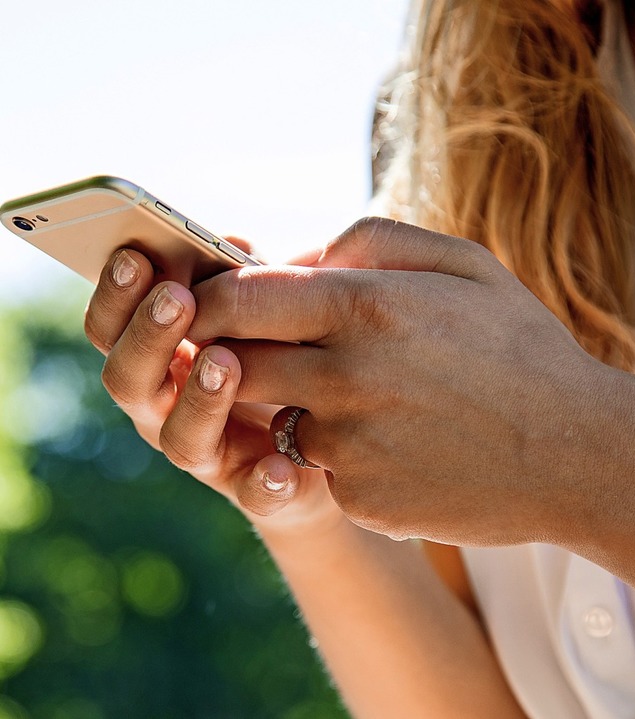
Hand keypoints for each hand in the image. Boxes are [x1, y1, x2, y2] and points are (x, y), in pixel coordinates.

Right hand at [84, 249, 341, 536]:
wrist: (319, 440)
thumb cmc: (275, 359)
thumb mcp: (256, 313)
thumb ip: (241, 280)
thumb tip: (231, 240)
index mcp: (157, 359)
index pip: (113, 328)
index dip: (116, 295)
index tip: (134, 255)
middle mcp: (167, 409)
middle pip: (129, 380)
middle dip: (148, 337)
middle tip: (176, 299)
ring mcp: (209, 453)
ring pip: (181, 438)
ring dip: (199, 398)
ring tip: (225, 362)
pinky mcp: (256, 489)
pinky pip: (254, 495)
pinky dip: (264, 482)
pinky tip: (280, 466)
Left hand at [185, 218, 607, 547]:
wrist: (573, 453)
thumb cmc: (518, 349)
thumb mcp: (461, 263)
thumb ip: (369, 240)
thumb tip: (296, 258)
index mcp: (364, 307)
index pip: (240, 298)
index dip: (208, 300)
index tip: (201, 305)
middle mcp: (344, 378)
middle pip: (235, 362)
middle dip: (230, 354)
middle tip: (253, 348)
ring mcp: (347, 446)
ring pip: (275, 418)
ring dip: (296, 405)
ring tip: (365, 398)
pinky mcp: (356, 497)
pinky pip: (318, 466)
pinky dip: (338, 452)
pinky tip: (394, 444)